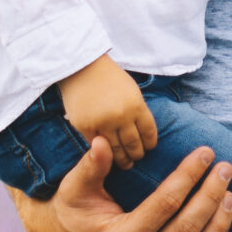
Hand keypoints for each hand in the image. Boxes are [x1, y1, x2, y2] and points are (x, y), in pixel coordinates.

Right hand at [12, 136, 231, 231]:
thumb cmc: (72, 210)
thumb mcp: (74, 188)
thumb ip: (90, 166)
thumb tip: (101, 141)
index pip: (166, 204)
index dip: (189, 177)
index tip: (206, 153)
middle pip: (188, 228)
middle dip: (211, 195)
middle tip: (226, 168)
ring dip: (220, 226)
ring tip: (231, 196)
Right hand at [60, 54, 158, 168]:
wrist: (81, 68)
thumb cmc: (109, 78)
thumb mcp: (132, 91)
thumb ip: (137, 111)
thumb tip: (143, 133)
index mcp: (136, 105)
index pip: (148, 133)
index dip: (149, 144)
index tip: (149, 148)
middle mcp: (121, 116)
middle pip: (133, 145)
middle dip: (136, 154)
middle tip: (136, 159)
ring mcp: (102, 122)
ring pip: (116, 150)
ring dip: (121, 159)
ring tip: (124, 163)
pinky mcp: (85, 126)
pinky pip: (97, 145)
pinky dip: (103, 151)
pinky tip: (107, 154)